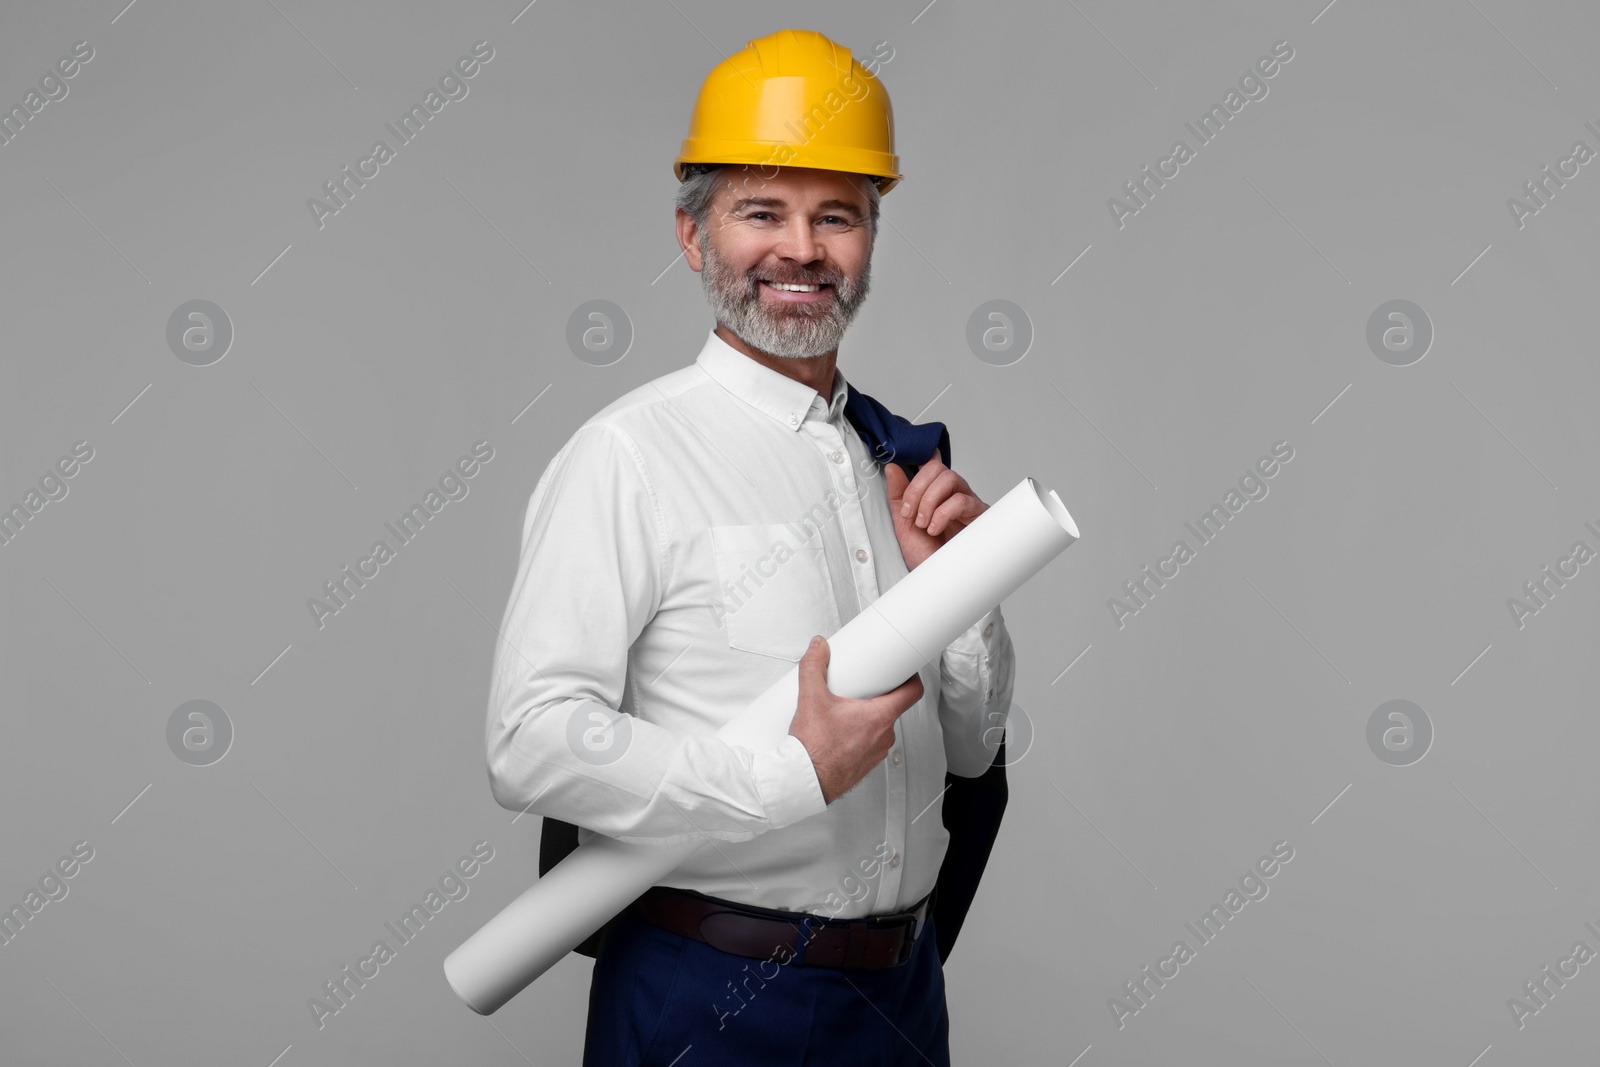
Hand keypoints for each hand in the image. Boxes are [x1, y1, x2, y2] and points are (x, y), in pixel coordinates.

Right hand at [788, 635, 923, 804]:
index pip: (912, 692)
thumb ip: (814, 667)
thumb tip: (818, 648)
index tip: (903, 669)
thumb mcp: (811, 698)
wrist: (806, 781)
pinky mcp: (866, 763)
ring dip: (869, 716)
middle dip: (879, 694)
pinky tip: (843, 730)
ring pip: (881, 726)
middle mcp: (883, 735)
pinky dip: (861, 733)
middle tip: (863, 686)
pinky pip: (871, 742)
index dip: (911, 677)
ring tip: (848, 708)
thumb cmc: (814, 749)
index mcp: (879, 716)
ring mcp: (876, 751)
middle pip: (893, 707)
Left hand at [883, 452, 988, 570]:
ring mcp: (966, 502)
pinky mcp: (978, 514)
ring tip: (923, 523)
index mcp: (934, 492)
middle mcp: (952, 493)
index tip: (906, 476)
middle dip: (917, 489)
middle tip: (910, 513)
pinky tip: (935, 528)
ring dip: (929, 501)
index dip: (919, 461)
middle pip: (937, 467)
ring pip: (949, 478)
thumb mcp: (902, 521)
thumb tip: (892, 467)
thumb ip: (897, 494)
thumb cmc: (924, 553)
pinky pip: (961, 500)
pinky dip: (942, 514)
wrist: (936, 578)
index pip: (930, 464)